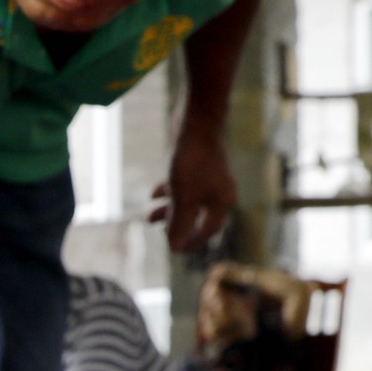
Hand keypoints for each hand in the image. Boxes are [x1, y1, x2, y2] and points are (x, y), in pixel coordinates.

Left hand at [153, 128, 235, 253]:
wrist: (196, 121)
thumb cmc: (192, 161)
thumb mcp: (183, 197)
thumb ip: (179, 223)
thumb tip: (175, 248)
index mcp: (222, 203)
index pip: (206, 231)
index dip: (189, 242)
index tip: (173, 249)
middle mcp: (219, 191)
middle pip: (196, 217)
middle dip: (174, 225)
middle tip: (157, 232)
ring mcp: (210, 177)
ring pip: (188, 201)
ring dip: (168, 210)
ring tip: (149, 216)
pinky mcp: (198, 165)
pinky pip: (185, 186)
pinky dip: (170, 192)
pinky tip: (155, 193)